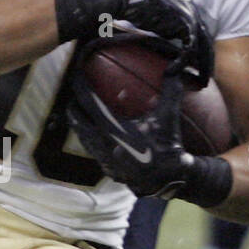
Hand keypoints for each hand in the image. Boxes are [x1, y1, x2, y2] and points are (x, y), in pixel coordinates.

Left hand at [68, 62, 230, 206]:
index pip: (88, 103)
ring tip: (80, 114)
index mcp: (112, 129)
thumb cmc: (167, 147)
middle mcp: (102, 144)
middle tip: (74, 97)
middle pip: (77, 121)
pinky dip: (90, 141)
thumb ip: (170, 91)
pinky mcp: (108, 170)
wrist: (169, 180)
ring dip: (80, 125)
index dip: (81, 87)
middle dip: (74, 107)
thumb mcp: (169, 117)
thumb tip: (174, 69)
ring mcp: (103, 159)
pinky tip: (96, 137)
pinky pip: (93, 152)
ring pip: (83, 138)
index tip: (77, 76)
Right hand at [102, 0, 214, 87]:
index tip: (198, 65)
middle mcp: (191, 7)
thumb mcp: (155, 16)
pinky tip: (172, 71)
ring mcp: (190, 13)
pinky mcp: (184, 22)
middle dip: (206, 60)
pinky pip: (189, 46)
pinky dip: (181, 62)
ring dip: (200, 65)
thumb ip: (165, 26)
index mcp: (186, 4)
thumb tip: (168, 42)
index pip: (199, 30)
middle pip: (206, 38)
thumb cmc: (134, 3)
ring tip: (198, 81)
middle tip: (205, 78)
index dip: (201, 49)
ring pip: (201, 44)